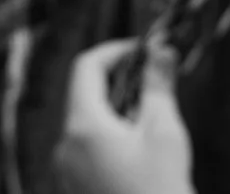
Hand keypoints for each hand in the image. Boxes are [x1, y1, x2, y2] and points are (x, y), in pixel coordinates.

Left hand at [53, 39, 194, 193]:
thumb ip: (158, 86)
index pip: (86, 67)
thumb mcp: (164, 133)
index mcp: (82, 126)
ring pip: (87, 125)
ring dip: (117, 114)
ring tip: (152, 124)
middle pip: (85, 96)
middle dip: (120, 84)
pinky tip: (140, 155)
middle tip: (155, 85)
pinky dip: (110, 140)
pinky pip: (87, 151)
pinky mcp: (74, 190)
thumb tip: (161, 49)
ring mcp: (66, 172)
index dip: (114, 51)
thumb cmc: (160, 189)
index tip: (144, 52)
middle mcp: (65, 146)